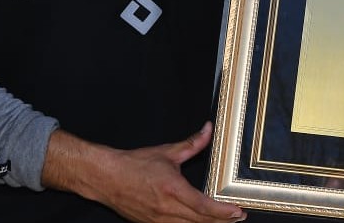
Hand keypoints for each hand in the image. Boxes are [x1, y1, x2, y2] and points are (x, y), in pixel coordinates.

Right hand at [49, 123, 246, 222]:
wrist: (105, 178)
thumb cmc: (133, 165)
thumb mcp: (166, 152)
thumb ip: (192, 143)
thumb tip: (208, 130)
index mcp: (173, 190)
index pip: (204, 206)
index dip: (223, 212)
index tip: (238, 212)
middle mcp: (166, 209)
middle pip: (200, 222)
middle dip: (222, 222)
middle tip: (238, 218)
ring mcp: (157, 220)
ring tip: (224, 222)